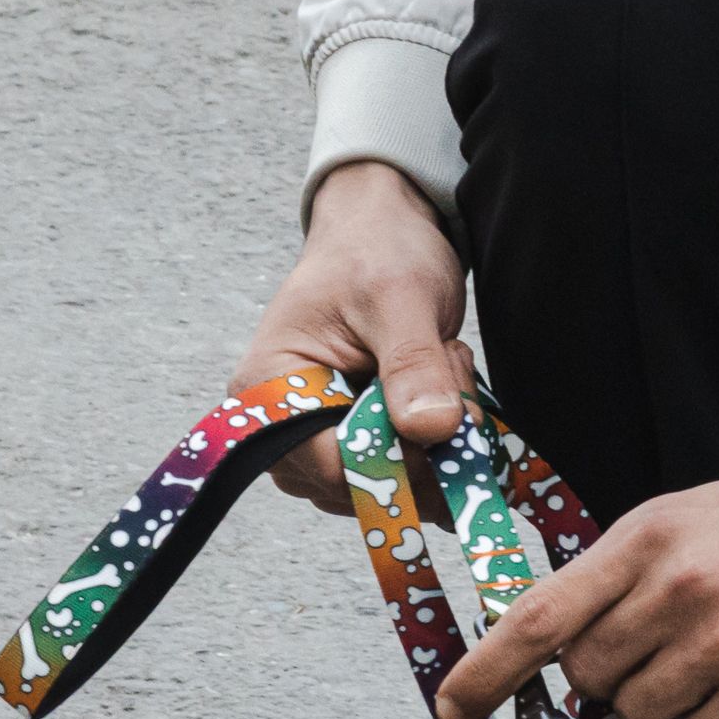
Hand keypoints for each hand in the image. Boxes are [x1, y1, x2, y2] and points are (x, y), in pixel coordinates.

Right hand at [230, 161, 470, 512]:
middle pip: (359, 487)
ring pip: (390, 486)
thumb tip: (432, 428)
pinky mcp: (357, 445)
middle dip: (422, 447)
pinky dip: (439, 443)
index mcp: (270, 389)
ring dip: (436, 443)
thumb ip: (412, 363)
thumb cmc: (376, 249)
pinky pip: (406, 475)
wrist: (384, 231)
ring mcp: (320, 443)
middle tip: (448, 372)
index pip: (329, 467)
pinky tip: (443, 388)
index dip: (396, 465)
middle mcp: (283, 429)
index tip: (447, 432)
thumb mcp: (399, 296)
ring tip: (442, 366)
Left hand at [434, 443, 718, 718]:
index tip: (454, 708)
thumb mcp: (707, 518)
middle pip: (595, 680)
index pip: (544, 615)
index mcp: (654, 534)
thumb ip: (634, 575)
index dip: (488, 671)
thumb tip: (571, 650)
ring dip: (683, 708)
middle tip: (684, 650)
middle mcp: (682, 585)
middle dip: (624, 681)